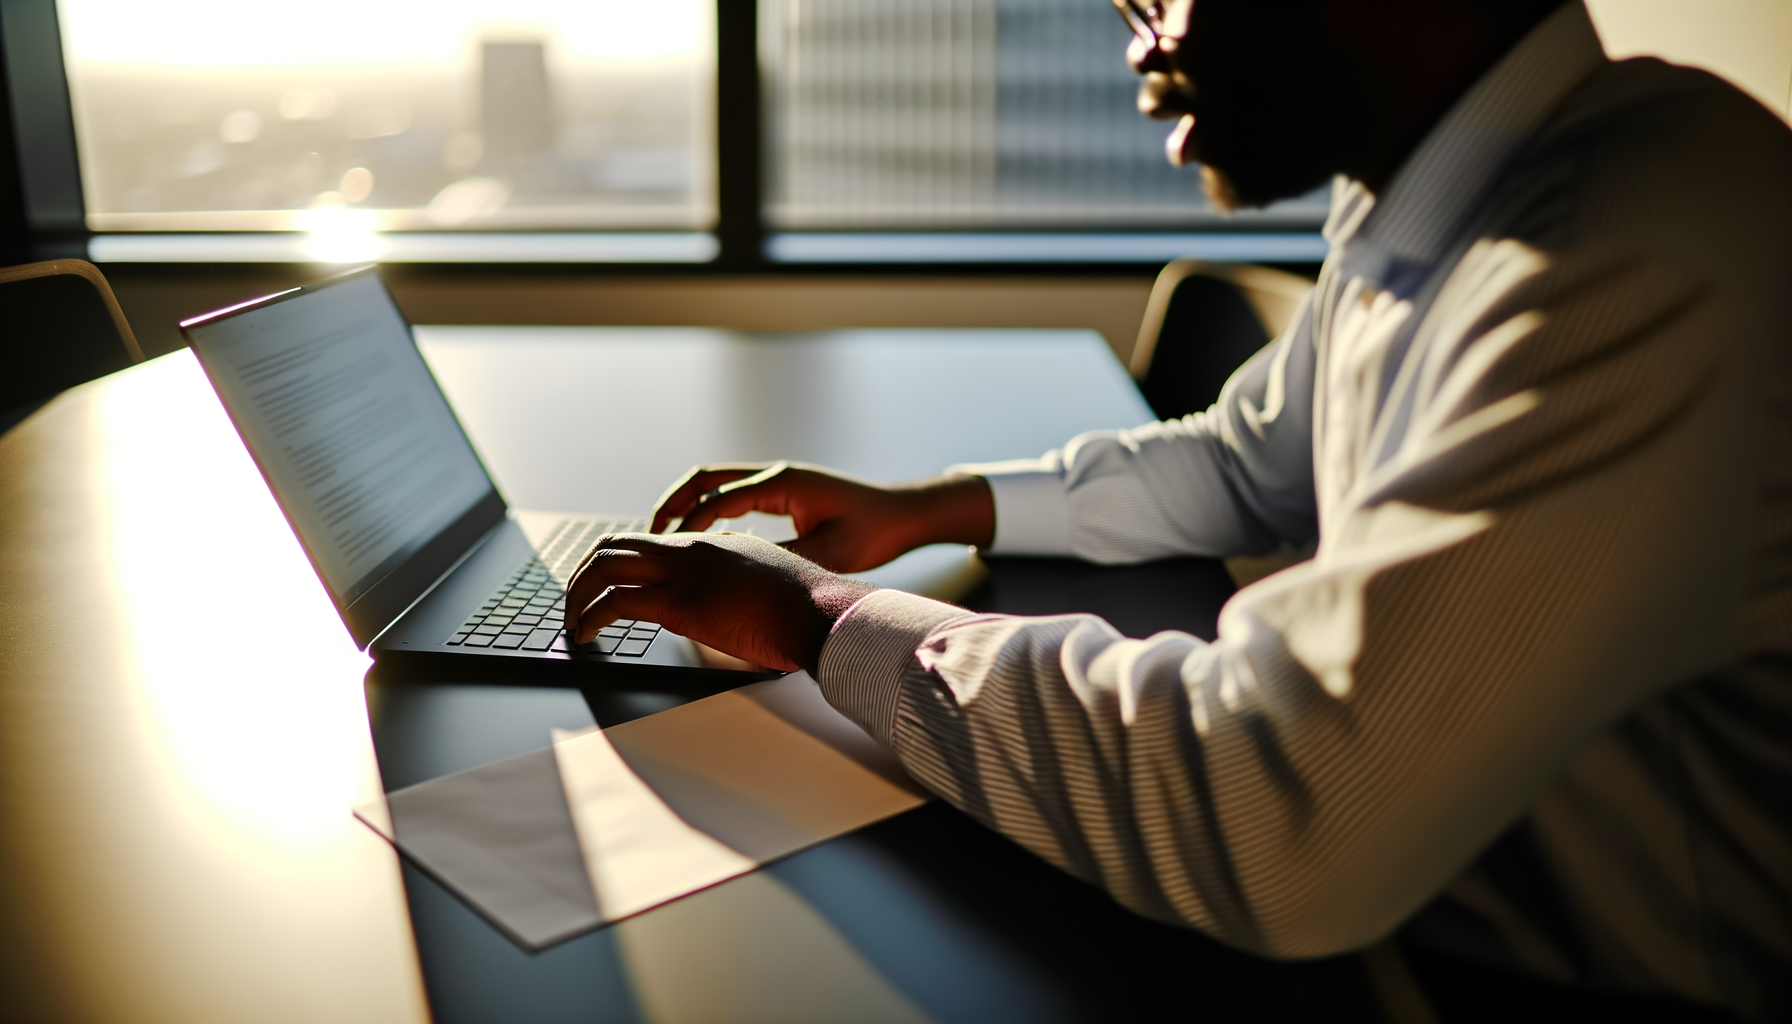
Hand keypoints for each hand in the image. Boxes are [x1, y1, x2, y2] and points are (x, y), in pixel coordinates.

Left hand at [561, 532, 877, 674]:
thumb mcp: (767, 583)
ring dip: (577, 594)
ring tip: (571, 621)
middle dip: (585, 572)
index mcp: (713, 543)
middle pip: (615, 545)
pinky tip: (584, 635)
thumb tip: (729, 608)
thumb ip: (740, 586)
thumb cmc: (806, 606)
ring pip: (605, 567)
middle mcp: (690, 549)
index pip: (651, 543)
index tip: (609, 586)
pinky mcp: (677, 603)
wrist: (818, 610)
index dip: (621, 564)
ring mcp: (681, 573)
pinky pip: (614, 604)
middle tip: (575, 599)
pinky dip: (589, 619)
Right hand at [650, 462, 994, 573]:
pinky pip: (731, 495)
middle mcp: (774, 475)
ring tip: (662, 537)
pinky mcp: (781, 492)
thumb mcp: (829, 552)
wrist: (903, 515)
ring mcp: (776, 480)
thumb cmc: (873, 531)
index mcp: (782, 483)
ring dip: (686, 506)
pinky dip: (707, 511)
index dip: (690, 525)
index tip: (668, 551)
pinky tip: (700, 540)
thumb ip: (783, 559)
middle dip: (672, 505)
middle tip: (648, 535)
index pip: (720, 500)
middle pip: (705, 479)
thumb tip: (741, 575)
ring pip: (715, 484)